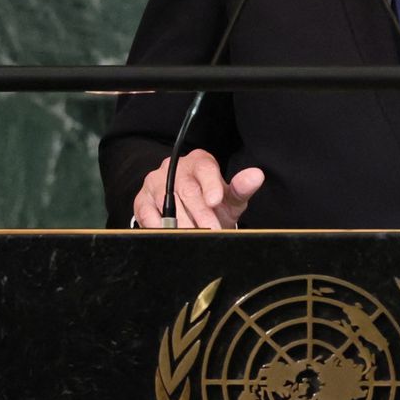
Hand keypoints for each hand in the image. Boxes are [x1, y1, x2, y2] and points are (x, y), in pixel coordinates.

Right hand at [133, 149, 263, 228]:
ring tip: (194, 237)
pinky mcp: (142, 200)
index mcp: (199, 162)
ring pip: (168, 203)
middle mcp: (175, 167)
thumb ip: (242, 188)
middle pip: (187, 190)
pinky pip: (148, 214)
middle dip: (200, 214)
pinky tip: (172, 236)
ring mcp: (155, 182)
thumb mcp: (229, 197)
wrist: (189, 213)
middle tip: (211, 230)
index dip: (211, 185)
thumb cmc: (212, 202)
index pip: (205, 169)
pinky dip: (160, 227)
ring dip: (182, 223)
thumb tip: (257, 175)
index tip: (216, 201)